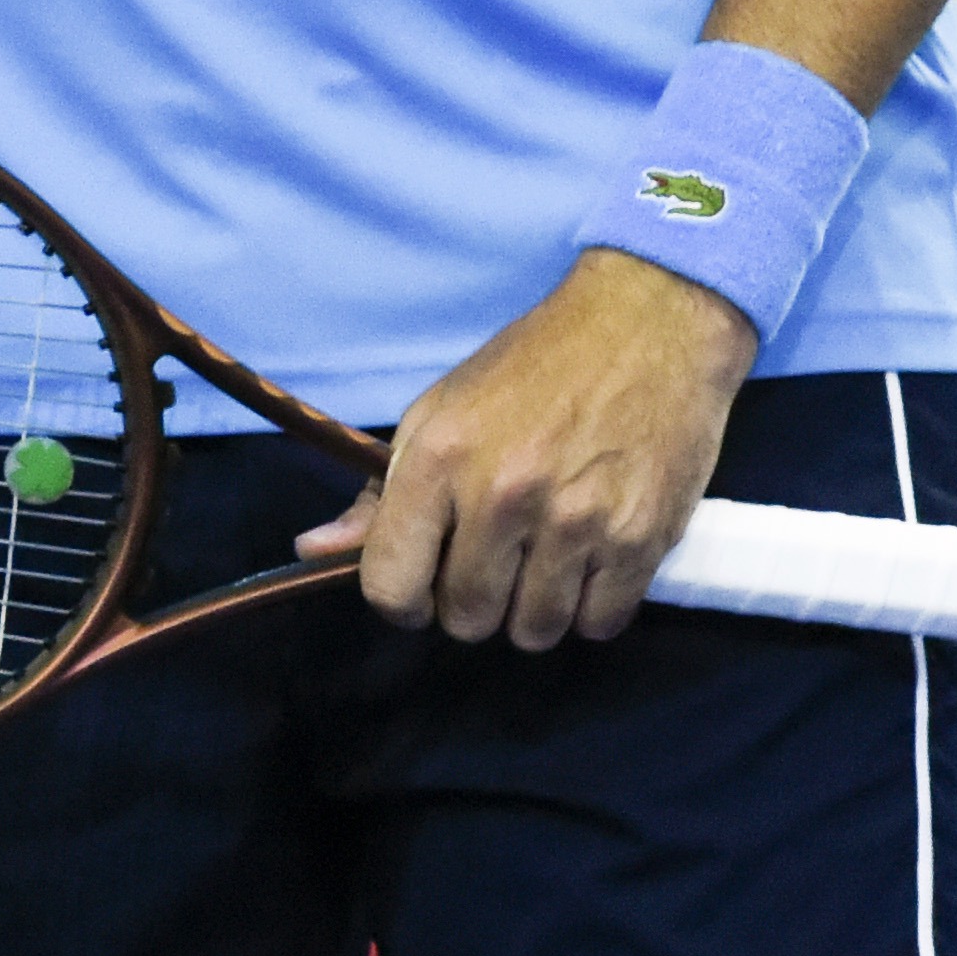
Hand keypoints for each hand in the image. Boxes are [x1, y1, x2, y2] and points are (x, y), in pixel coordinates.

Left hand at [297, 251, 756, 651]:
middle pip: (466, 619)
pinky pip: (599, 625)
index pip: (391, 586)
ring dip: (534, 609)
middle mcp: (503, 496)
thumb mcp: (441, 411)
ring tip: (545, 560)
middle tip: (495, 559)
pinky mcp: (640, 539)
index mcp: (439, 458)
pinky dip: (592, 607)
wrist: (646, 323)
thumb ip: (381, 494)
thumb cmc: (534, 365)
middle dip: (472, 600)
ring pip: (533, 632)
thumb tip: (310, 550)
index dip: (401, 599)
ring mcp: (575, 522)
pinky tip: (589, 562)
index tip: (423, 583)